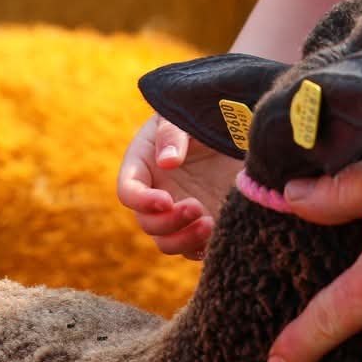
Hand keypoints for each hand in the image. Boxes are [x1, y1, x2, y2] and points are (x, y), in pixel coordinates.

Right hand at [114, 114, 240, 259]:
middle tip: (197, 208)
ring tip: (210, 223)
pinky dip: (201, 248)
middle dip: (169, 222)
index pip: (128, 191)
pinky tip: (219, 234)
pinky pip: (192, 248)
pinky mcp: (200, 222)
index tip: (166, 200)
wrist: (233, 124)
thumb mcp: (181, 116)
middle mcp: (156, 193)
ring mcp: (177, 211)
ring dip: (184, 240)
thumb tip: (167, 162)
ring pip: (167, 242)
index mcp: (142, 166)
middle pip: (148, 223)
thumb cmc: (199, 113)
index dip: (142, 201)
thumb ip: (172, 134)